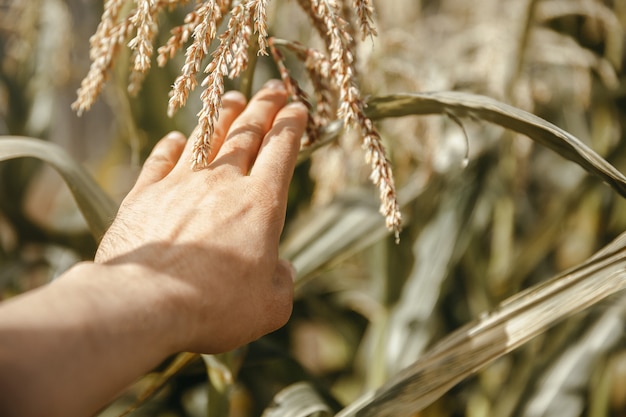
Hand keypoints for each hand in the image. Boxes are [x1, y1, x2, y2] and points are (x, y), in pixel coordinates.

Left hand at [96, 80, 306, 352]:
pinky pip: (160, 162)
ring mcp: (179, 184)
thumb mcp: (270, 306)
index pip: (281, 151)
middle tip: (273, 87)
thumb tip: (281, 267)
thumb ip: (282, 281)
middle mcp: (222, 183)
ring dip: (221, 115)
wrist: (146, 302)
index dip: (292, 125)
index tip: (298, 107)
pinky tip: (175, 139)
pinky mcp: (143, 196)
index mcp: (261, 204)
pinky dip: (170, 147)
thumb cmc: (217, 306)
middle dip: (263, 107)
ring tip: (232, 97)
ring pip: (205, 138)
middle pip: (246, 134)